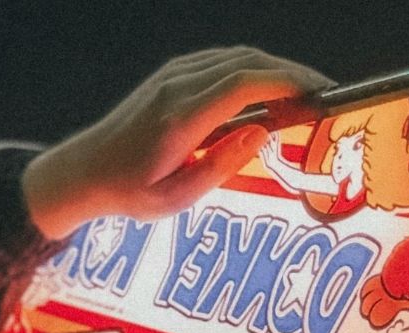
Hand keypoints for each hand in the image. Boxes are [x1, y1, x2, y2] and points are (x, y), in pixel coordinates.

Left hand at [22, 46, 329, 236]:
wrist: (84, 171)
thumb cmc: (129, 192)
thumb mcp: (176, 198)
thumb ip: (222, 166)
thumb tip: (264, 132)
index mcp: (181, 119)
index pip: (246, 84)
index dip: (289, 83)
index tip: (320, 95)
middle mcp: (177, 87)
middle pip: (248, 63)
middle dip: (292, 74)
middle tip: (324, 95)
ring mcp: (172, 76)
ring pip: (236, 57)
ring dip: (273, 69)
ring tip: (302, 94)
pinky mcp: (170, 75)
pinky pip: (220, 61)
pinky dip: (251, 69)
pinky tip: (267, 89)